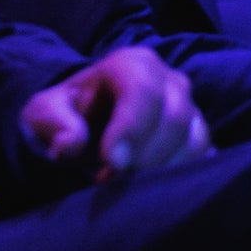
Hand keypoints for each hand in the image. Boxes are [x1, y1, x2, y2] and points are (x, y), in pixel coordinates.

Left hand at [18, 45, 210, 181]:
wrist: (87, 122)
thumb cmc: (67, 114)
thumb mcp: (44, 112)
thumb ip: (54, 122)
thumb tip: (70, 144)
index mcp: (130, 64)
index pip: (142, 90)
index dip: (131, 128)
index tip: (111, 165)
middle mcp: (168, 79)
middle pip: (175, 116)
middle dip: (147, 156)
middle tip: (115, 180)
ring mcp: (189, 106)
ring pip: (195, 138)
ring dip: (164, 170)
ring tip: (130, 186)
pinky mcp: (198, 133)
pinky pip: (206, 156)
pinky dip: (184, 175)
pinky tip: (156, 186)